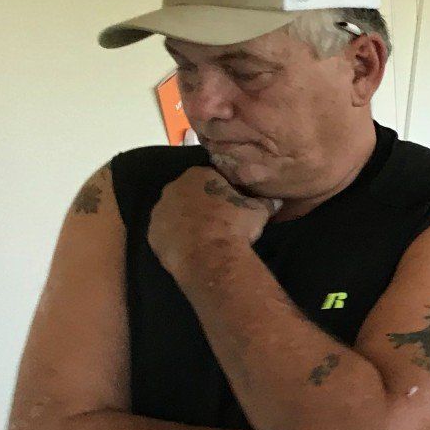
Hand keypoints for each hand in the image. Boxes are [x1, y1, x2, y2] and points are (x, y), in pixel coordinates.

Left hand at [149, 168, 278, 273]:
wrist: (210, 255)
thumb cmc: (234, 224)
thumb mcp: (259, 210)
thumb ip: (266, 202)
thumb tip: (277, 200)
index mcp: (198, 174)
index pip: (210, 176)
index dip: (222, 190)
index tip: (232, 203)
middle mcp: (173, 188)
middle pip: (189, 192)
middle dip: (201, 203)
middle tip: (219, 219)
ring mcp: (159, 211)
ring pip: (175, 213)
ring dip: (187, 221)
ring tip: (205, 236)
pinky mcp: (152, 234)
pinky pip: (167, 233)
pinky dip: (177, 238)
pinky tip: (192, 248)